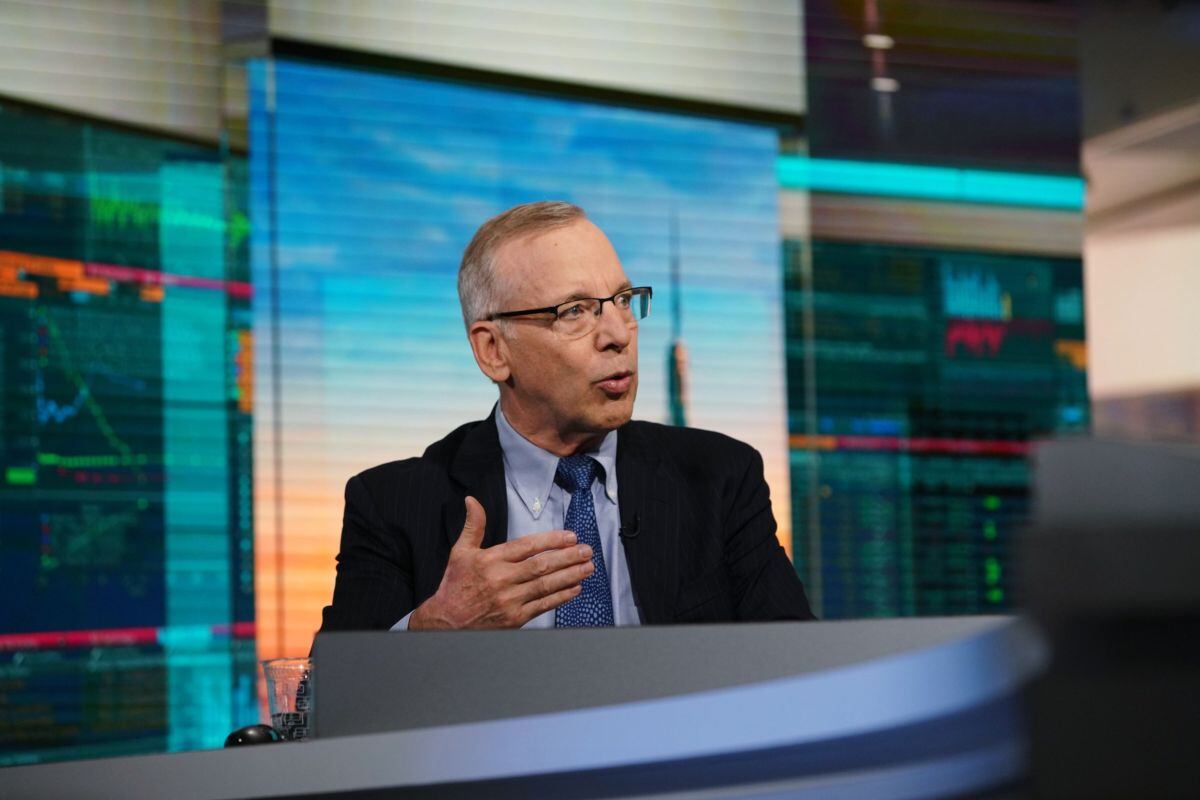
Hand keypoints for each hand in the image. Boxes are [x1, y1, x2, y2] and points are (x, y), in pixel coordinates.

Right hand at [408, 496, 593, 629]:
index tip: (570, 537)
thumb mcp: (460, 551)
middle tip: (586, 550)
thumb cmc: (455, 585)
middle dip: (568, 557)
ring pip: (546, 585)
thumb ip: (474, 525)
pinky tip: (575, 588)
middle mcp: (502, 579)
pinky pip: (543, 606)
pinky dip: (561, 597)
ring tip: (587, 567)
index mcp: (491, 560)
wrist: (446, 622)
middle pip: (542, 565)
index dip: (551, 541)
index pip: (527, 546)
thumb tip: (472, 501)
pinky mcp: (515, 618)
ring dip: (570, 575)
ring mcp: (510, 600)